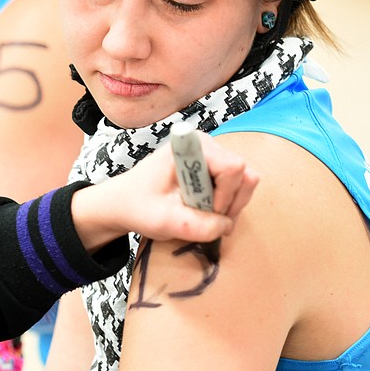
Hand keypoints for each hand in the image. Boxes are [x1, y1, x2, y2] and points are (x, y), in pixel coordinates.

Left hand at [72, 132, 257, 250]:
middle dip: (231, 203)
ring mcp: (210, 153)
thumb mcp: (165, 222)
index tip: (204, 212)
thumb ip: (199, 226)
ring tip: (204, 217)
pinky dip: (227, 203)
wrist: (123, 203)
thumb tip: (227, 225)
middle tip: (208, 220)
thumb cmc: (138, 206)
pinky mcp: (213, 165)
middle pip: (244, 174)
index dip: (224, 196)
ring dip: (230, 205)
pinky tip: (206, 211)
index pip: (232, 168)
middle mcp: (203, 143)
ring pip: (245, 180)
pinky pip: (237, 184)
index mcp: (188, 146)